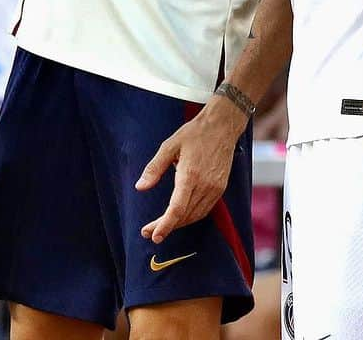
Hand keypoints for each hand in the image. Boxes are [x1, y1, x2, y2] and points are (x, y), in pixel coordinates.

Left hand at [135, 96, 246, 243]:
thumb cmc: (194, 133)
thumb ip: (154, 168)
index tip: (154, 235)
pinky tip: (180, 216)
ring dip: (178, 224)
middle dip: (166, 226)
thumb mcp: (169, 145)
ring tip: (161, 226)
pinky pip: (204, 210)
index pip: (177, 209)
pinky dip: (190, 216)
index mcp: (190, 175)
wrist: (222, 126)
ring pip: (195, 215)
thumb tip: (140, 187)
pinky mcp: (220, 189)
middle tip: (149, 232)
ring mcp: (215, 189)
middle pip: (184, 216)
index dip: (165, 225)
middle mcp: (205, 186)